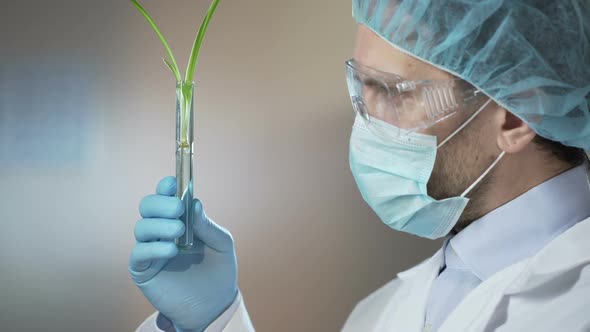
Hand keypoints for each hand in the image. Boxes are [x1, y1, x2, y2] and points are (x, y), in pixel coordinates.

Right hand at [129, 176, 237, 331]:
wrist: (215, 304)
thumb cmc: (218, 270)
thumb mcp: (221, 244)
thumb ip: (207, 225)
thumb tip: (194, 203)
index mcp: (179, 219)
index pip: (165, 196)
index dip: (166, 187)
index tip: (173, 182)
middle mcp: (161, 230)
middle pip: (147, 207)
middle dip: (160, 203)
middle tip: (178, 208)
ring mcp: (150, 249)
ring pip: (141, 227)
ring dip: (159, 225)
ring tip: (179, 232)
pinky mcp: (143, 269)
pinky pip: (139, 253)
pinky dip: (154, 248)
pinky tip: (171, 250)